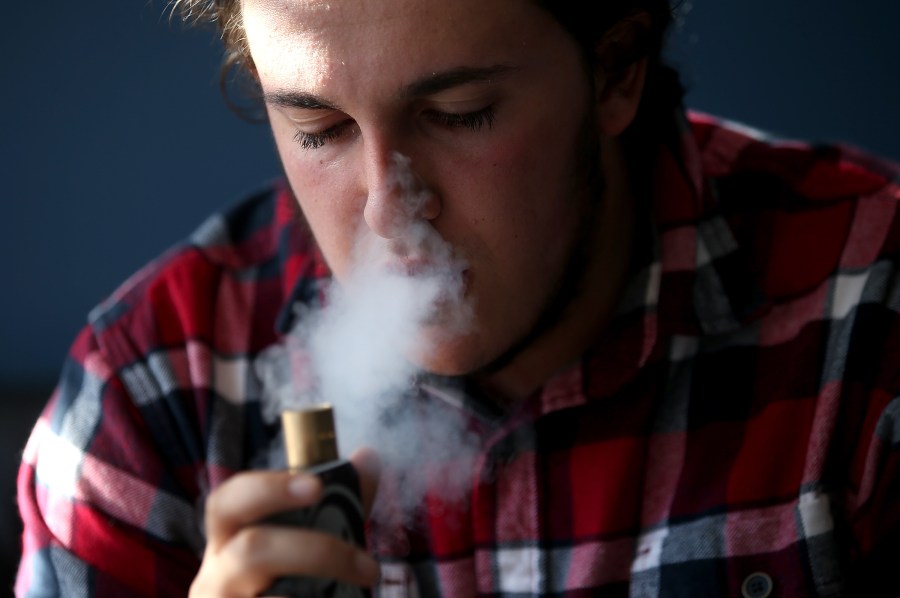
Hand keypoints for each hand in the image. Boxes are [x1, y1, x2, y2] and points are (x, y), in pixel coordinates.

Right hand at [189, 448, 380, 596]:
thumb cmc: (284, 581)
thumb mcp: (302, 542)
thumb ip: (336, 504)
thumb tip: (367, 456)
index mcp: (227, 539)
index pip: (227, 502)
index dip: (268, 488)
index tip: (316, 485)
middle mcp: (217, 574)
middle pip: (252, 550)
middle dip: (315, 552)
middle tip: (367, 566)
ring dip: (324, 593)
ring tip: (363, 587)